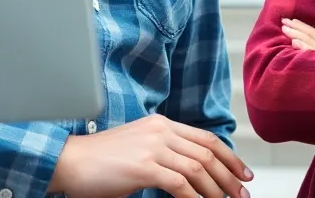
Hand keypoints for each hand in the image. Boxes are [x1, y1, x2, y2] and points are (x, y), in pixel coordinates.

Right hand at [47, 114, 252, 197]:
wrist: (71, 160)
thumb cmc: (102, 161)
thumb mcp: (140, 148)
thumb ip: (165, 153)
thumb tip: (193, 174)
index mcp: (162, 124)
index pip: (207, 139)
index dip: (230, 157)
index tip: (243, 173)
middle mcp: (161, 130)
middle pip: (208, 153)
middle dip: (230, 176)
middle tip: (242, 193)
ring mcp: (153, 147)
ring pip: (198, 168)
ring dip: (217, 190)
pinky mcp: (144, 166)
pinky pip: (180, 184)